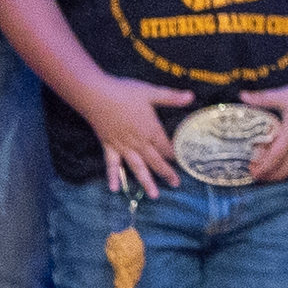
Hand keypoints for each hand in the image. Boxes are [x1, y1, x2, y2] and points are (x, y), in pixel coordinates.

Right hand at [72, 77, 181, 193]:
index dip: (174, 155)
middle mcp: (139, 143)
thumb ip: (171, 97)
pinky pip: (112, 165)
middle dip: (166, 173)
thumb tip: (192, 96)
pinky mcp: (109, 147)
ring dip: (146, 182)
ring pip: (137, 167)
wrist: (96, 95)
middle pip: (155, 161)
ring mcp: (123, 147)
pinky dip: (113, 177)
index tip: (182, 162)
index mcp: (151, 130)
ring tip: (154, 195)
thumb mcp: (151, 92)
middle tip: (176, 184)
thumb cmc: (125, 92)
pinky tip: (114, 189)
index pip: (166, 147)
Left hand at [246, 80, 287, 182]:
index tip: (252, 172)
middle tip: (258, 174)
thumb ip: (262, 99)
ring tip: (272, 173)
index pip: (272, 160)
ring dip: (282, 176)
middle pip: (282, 171)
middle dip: (269, 176)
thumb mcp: (283, 96)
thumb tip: (242, 96)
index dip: (262, 169)